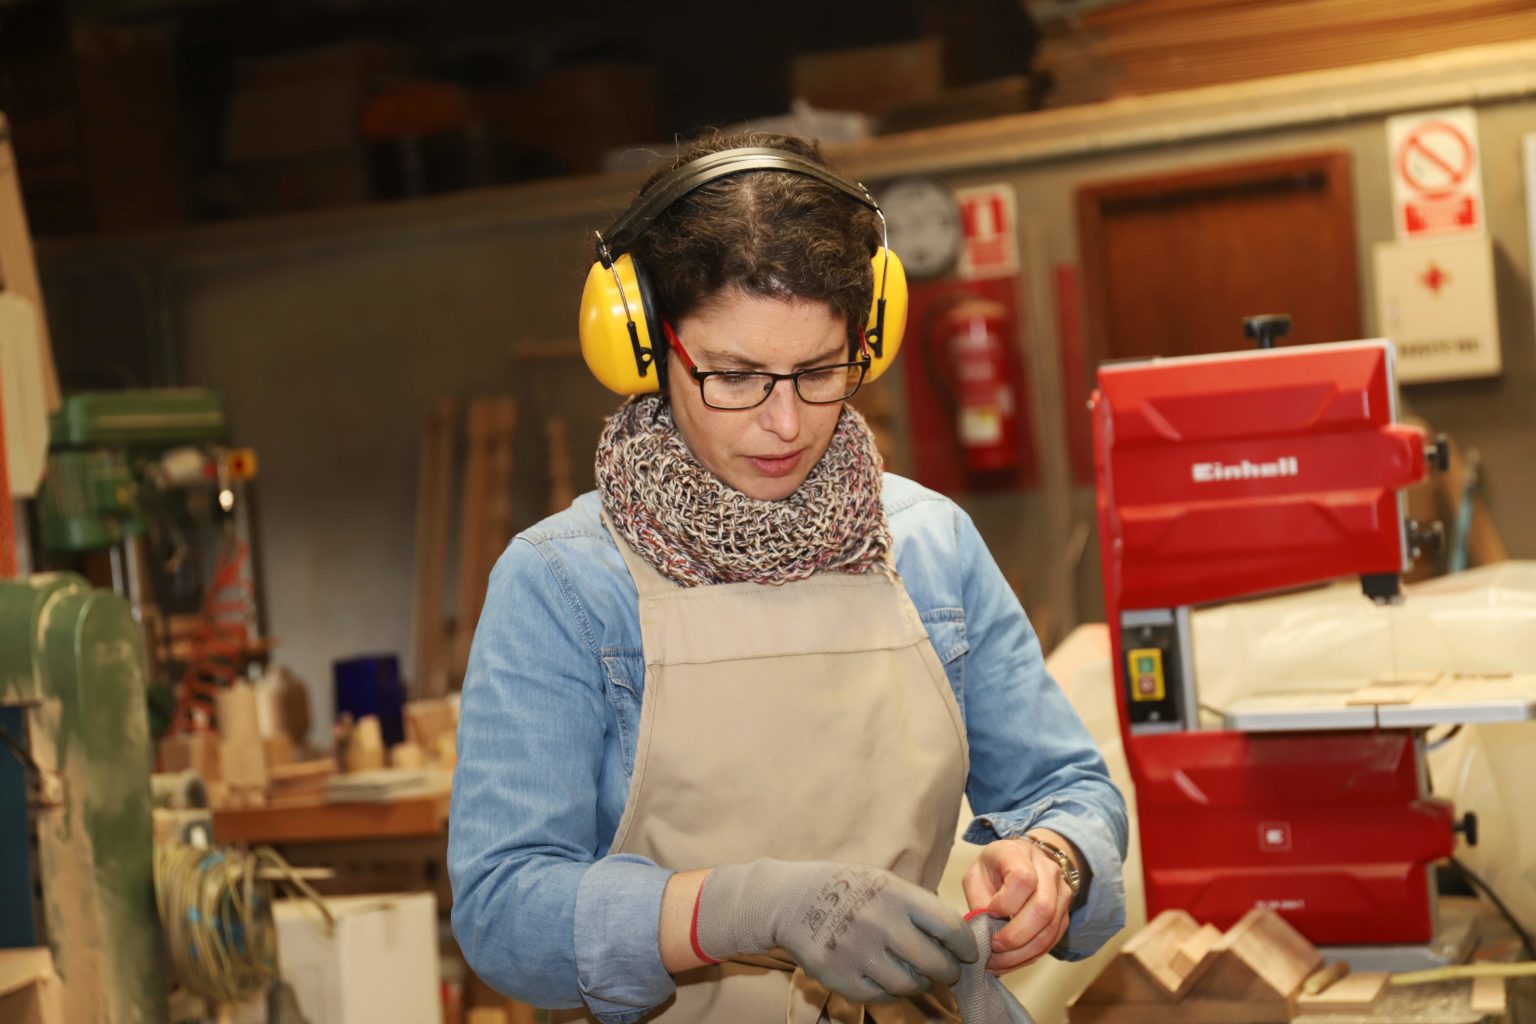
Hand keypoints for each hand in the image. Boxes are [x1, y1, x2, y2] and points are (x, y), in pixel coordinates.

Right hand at [695, 859, 977, 1002]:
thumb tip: (958, 936)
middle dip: (948, 971)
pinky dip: (890, 990)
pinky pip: (882, 996)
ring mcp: (860, 954)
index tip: (966, 953)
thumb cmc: (847, 889)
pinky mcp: (842, 979)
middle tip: (947, 971)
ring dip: (920, 982)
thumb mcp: (884, 882)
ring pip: (911, 985)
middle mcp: (881, 924)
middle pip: (936, 964)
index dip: (965, 946)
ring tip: (916, 974)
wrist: (792, 901)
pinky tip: (886, 976)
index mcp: (896, 895)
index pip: (950, 927)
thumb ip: (918, 906)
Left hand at [961, 834, 1074, 972]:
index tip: (990, 912)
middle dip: (1015, 937)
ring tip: (998, 962)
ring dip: (1022, 953)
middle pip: (1043, 909)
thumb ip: (978, 900)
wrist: (1023, 860)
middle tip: (993, 948)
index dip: (1006, 903)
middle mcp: (1048, 871)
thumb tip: (984, 933)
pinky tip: (1011, 961)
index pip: (1023, 879)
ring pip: (1050, 930)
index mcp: (1020, 854)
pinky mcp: (1065, 914)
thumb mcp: (976, 876)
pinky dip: (1030, 956)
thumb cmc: (995, 869)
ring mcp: (1062, 893)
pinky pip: (1052, 941)